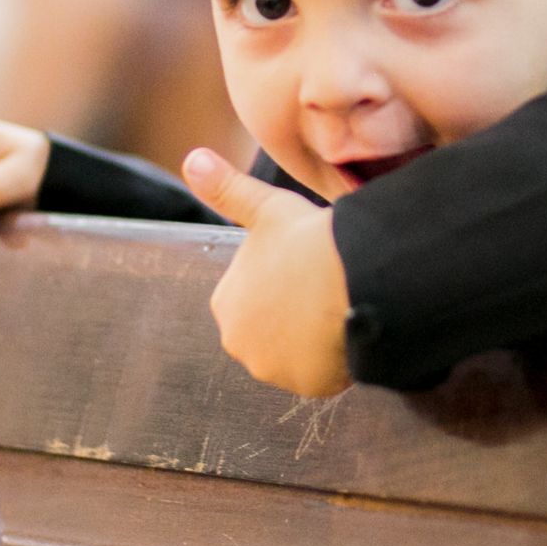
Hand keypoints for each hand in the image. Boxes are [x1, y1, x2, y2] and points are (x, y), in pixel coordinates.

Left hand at [182, 147, 350, 397]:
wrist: (354, 277)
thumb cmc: (307, 240)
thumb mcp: (264, 207)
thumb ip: (225, 188)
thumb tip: (191, 158)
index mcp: (225, 303)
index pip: (254, 296)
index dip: (283, 280)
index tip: (305, 266)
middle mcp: (239, 344)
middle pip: (273, 329)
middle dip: (294, 315)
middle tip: (324, 286)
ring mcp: (275, 370)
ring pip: (298, 353)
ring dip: (314, 338)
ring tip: (338, 306)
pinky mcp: (309, 387)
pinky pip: (323, 373)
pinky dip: (334, 359)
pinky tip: (347, 330)